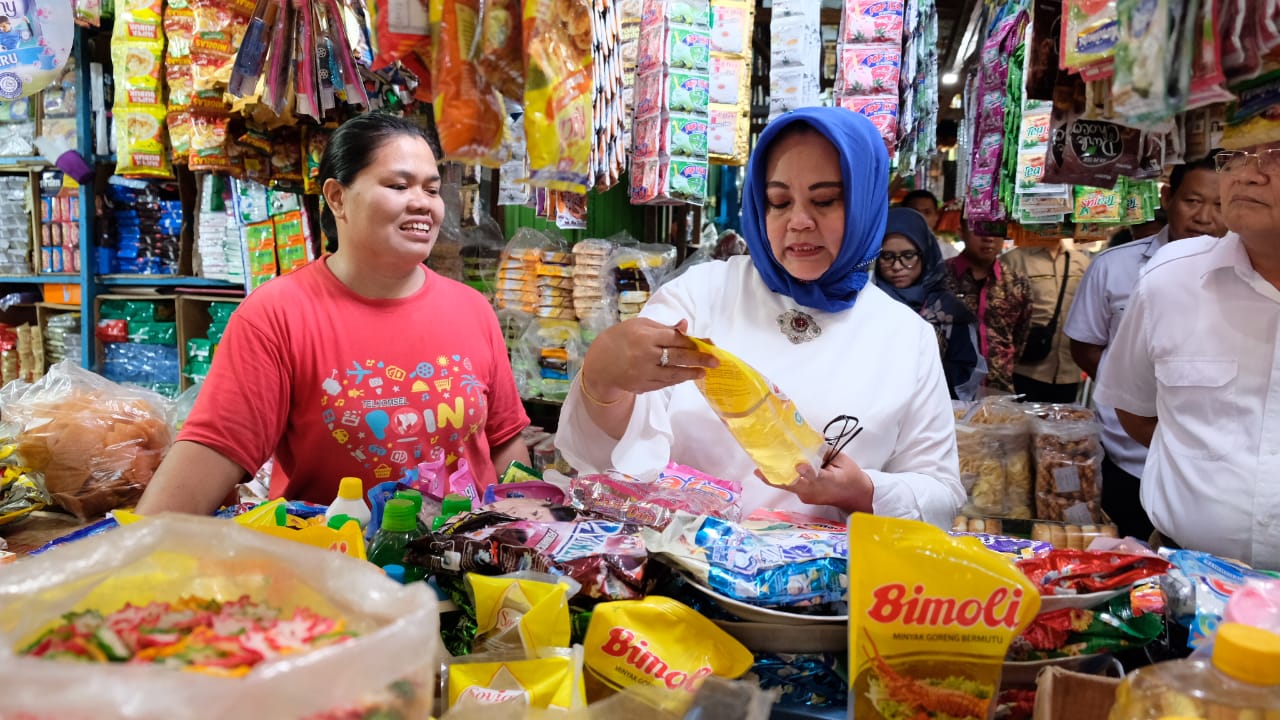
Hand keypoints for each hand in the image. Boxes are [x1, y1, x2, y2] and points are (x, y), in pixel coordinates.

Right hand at [581, 318, 717, 401]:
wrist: (599, 364)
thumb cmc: (620, 339)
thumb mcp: (638, 326)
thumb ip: (663, 328)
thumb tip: (685, 325)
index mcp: (644, 337)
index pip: (675, 339)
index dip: (693, 342)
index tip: (709, 344)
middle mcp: (644, 356)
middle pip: (678, 357)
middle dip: (699, 359)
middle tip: (715, 362)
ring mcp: (643, 373)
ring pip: (673, 374)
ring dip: (691, 373)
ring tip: (703, 372)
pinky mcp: (642, 386)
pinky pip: (664, 383)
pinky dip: (677, 380)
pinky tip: (686, 377)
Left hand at [755, 453, 874, 513]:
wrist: (856, 496)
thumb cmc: (851, 476)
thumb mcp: (842, 460)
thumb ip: (825, 450)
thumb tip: (812, 437)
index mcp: (831, 482)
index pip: (818, 478)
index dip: (807, 472)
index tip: (799, 465)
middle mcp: (816, 492)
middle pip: (795, 486)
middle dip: (777, 479)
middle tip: (760, 470)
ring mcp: (809, 497)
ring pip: (790, 488)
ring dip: (776, 479)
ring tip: (760, 469)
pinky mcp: (805, 497)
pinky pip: (792, 488)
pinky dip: (783, 480)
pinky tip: (773, 471)